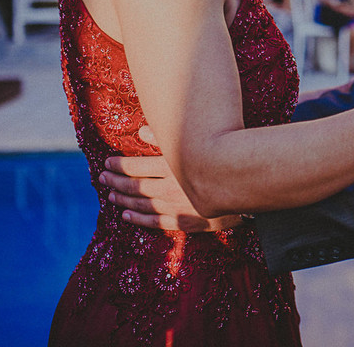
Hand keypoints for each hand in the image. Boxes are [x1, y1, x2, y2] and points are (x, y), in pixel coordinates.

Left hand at [100, 126, 244, 231]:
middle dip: (115, 182)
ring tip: (110, 195)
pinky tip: (126, 214)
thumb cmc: (224, 158)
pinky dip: (138, 218)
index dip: (118, 166)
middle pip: (135, 186)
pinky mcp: (185, 222)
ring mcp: (177, 207)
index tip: (106, 163)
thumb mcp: (197, 143)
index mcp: (171, 167)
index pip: (135, 167)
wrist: (251, 186)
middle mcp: (170, 188)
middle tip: (102, 178)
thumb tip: (141, 131)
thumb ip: (167, 138)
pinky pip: (155, 222)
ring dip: (123, 199)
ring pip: (141, 204)